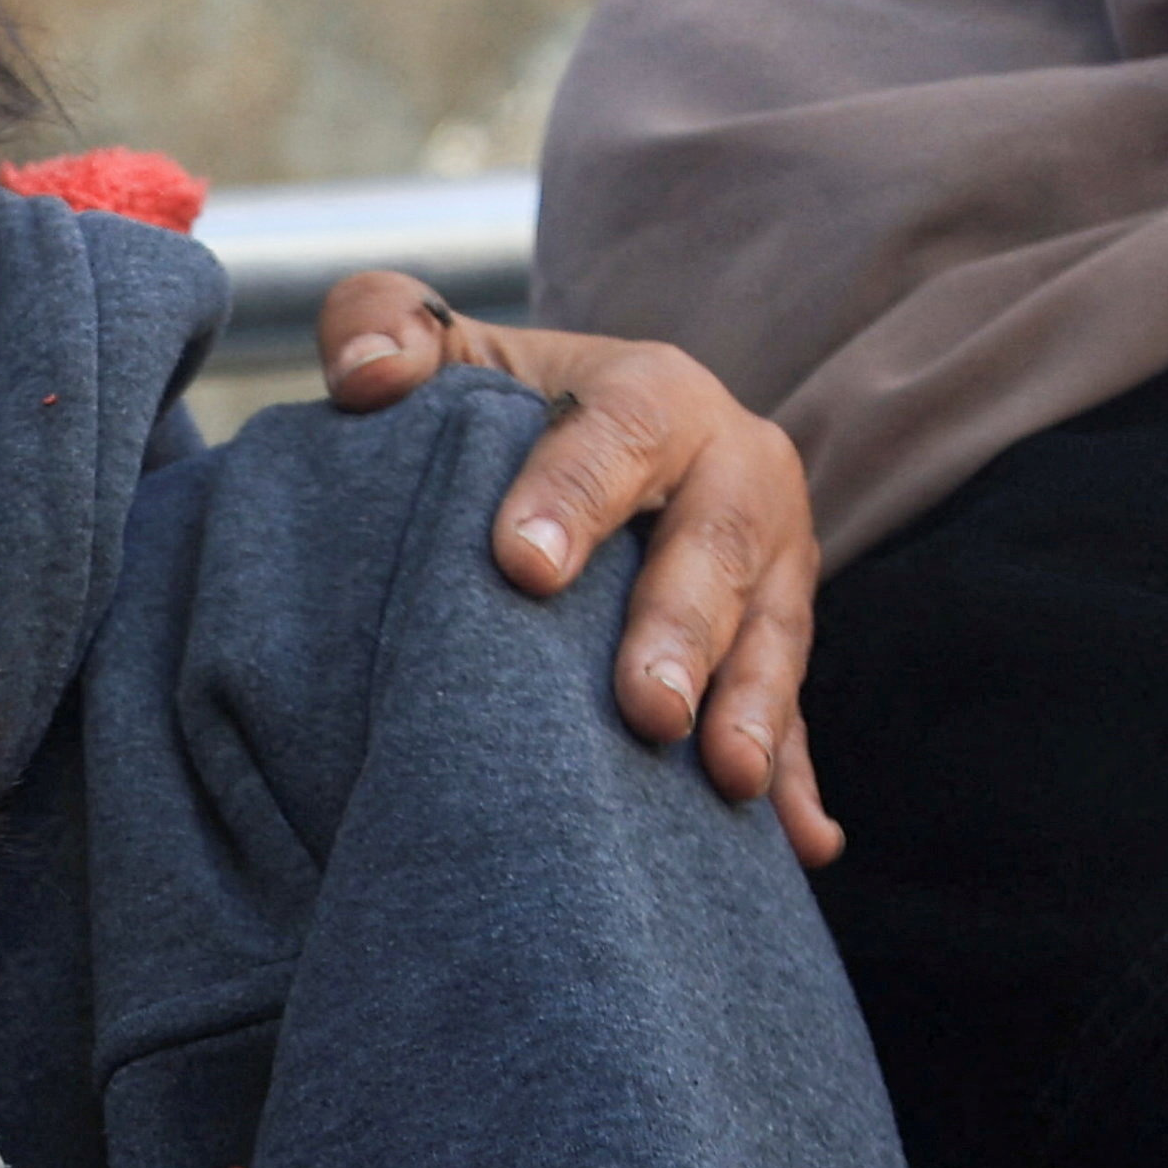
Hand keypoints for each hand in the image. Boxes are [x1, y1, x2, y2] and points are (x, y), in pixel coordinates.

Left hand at [315, 276, 836, 867]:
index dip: (575, 493)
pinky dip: (799, 778)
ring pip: (774, 632)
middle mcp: (734, 471)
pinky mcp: (778, 646)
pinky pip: (800, 716)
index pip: (620, 431)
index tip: (521, 566)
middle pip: (718, 544)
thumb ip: (382, 324)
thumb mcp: (441, 351)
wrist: (582, 452)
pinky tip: (802, 843)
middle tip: (644, 707)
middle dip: (684, 626)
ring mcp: (772, 567)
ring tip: (721, 776)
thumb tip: (365, 378)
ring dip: (754, 707)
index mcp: (653, 393)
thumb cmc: (498, 407)